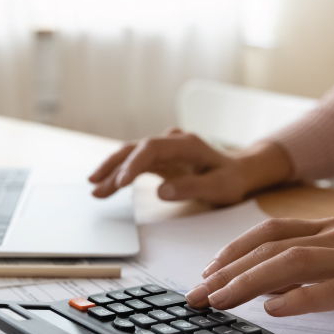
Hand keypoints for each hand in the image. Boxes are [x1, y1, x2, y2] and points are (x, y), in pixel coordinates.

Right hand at [88, 129, 292, 204]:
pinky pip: (135, 165)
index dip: (133, 164)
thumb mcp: (219, 188)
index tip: (121, 182)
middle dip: (113, 166)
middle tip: (96, 185)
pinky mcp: (159, 160)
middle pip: (135, 149)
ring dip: (111, 171)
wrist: (238, 172)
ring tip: (94, 190)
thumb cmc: (231, 179)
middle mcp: (171, 142)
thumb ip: (191, 188)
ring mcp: (164, 150)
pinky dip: (120, 175)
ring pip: (131, 156)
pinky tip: (105, 187)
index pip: (152, 148)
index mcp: (186, 144)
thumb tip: (161, 191)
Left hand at [186, 217, 333, 325]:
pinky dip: (302, 297)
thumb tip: (268, 286)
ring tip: (220, 301)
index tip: (204, 274)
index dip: (231, 252)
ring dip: (249, 282)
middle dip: (227, 271)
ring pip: (294, 263)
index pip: (269, 234)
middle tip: (196, 296)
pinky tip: (275, 309)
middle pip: (271, 248)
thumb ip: (315, 270)